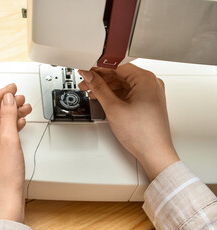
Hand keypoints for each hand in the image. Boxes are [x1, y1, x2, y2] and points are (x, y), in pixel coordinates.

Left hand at [0, 83, 31, 222]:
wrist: (7, 203)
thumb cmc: (3, 179)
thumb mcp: (9, 140)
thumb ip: (8, 116)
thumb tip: (8, 99)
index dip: (0, 96)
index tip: (11, 87)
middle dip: (7, 107)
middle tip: (20, 97)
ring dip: (10, 117)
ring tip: (24, 108)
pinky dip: (9, 130)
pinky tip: (20, 122)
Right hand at [79, 64, 178, 179]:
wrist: (154, 153)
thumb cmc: (142, 134)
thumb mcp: (114, 108)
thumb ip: (99, 88)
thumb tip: (89, 76)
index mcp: (146, 79)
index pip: (117, 66)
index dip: (98, 68)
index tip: (86, 70)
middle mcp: (150, 83)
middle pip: (120, 75)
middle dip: (100, 79)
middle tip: (85, 83)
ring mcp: (150, 93)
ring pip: (123, 84)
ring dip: (106, 87)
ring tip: (91, 92)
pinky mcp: (147, 102)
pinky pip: (128, 92)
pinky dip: (115, 95)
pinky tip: (103, 98)